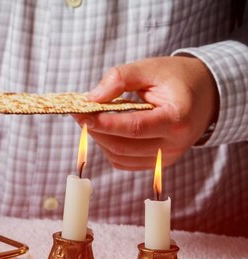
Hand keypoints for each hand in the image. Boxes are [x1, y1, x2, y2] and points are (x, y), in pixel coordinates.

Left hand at [73, 56, 218, 169]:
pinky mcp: (158, 163)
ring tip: (93, 120)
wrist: (205, 94)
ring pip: (120, 158)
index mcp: (177, 119)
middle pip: (123, 147)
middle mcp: (174, 144)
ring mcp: (166, 158)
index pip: (134, 128)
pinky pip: (124, 162)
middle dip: (96, 131)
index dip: (104, 123)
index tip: (81, 113)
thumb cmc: (177, 79)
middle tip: (80, 114)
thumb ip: (121, 78)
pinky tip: (107, 130)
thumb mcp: (151, 68)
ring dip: (100, 140)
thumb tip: (92, 98)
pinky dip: (109, 148)